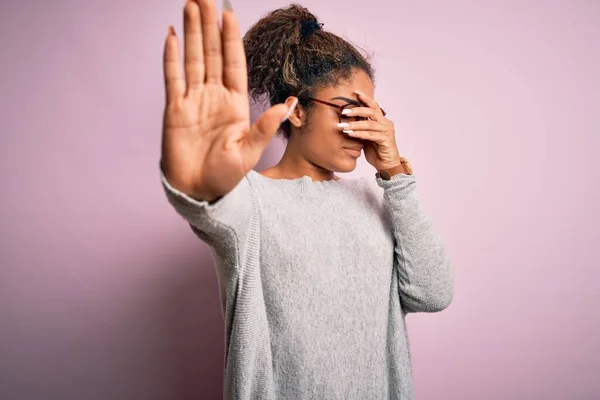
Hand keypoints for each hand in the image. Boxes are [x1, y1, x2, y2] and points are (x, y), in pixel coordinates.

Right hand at [161, 0, 295, 201]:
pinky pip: (172, 77)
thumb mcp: (250, 151)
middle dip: (210, 25)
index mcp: (235, 104)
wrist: (199, 192)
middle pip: (213, 53)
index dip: (232, 38)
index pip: (235, 63)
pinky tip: (171, 35)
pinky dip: (171, 57)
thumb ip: (266, 126)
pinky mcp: (175, 109)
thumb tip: (289, 103)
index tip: (230, 14)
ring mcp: (194, 100)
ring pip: (193, 59)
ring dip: (192, 32)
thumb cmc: (226, 176)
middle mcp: (215, 96)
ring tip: (191, 5)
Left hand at [338, 90, 401, 169]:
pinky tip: (349, 134)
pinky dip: (359, 134)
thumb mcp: (367, 137)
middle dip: (357, 110)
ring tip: (342, 125)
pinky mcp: (386, 140)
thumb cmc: (377, 152)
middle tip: (344, 111)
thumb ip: (362, 128)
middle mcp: (386, 123)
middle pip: (372, 111)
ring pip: (369, 123)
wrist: (387, 166)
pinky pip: (370, 135)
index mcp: (382, 121)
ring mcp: (387, 131)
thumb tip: (348, 121)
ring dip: (355, 124)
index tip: (355, 92)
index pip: (374, 106)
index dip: (365, 99)